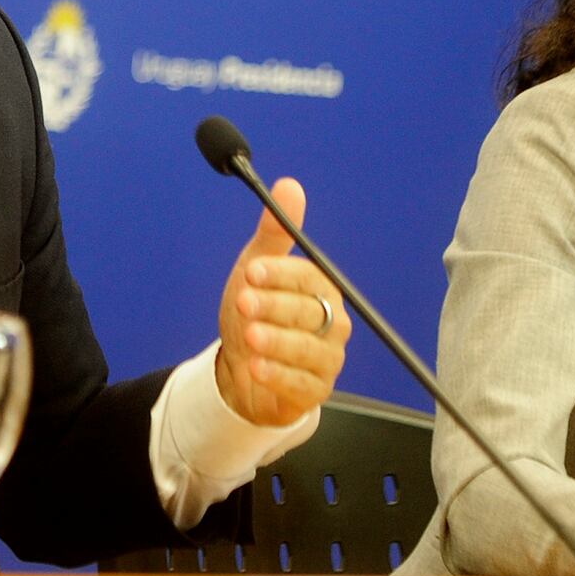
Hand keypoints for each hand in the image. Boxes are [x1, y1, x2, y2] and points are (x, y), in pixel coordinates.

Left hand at [214, 178, 349, 426]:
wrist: (243, 369)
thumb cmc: (256, 314)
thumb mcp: (257, 271)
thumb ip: (274, 233)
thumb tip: (290, 185)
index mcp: (321, 289)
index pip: (309, 277)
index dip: (281, 274)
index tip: (252, 271)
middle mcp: (331, 323)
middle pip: (310, 313)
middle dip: (275, 306)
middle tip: (244, 302)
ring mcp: (326, 359)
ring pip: (308, 349)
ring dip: (277, 342)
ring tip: (250, 336)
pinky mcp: (314, 390)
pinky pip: (301, 383)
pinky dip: (277, 375)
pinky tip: (256, 367)